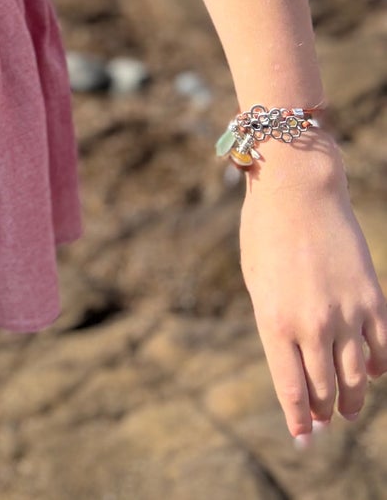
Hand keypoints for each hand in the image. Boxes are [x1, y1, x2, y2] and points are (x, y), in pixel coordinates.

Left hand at [239, 150, 386, 446]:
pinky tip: (371, 374)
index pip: (291, 388)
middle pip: (323, 387)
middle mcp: (312, 324)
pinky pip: (382, 348)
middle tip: (323, 423)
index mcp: (275, 321)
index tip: (304, 439)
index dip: (299, 419)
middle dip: (323, 410)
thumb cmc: (265, 233)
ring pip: (357, 376)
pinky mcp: (372, 300)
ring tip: (348, 409)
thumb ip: (275, 322)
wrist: (298, 192)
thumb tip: (293, 361)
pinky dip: (378, 367)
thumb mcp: (257, 282)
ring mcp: (346, 314)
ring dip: (353, 398)